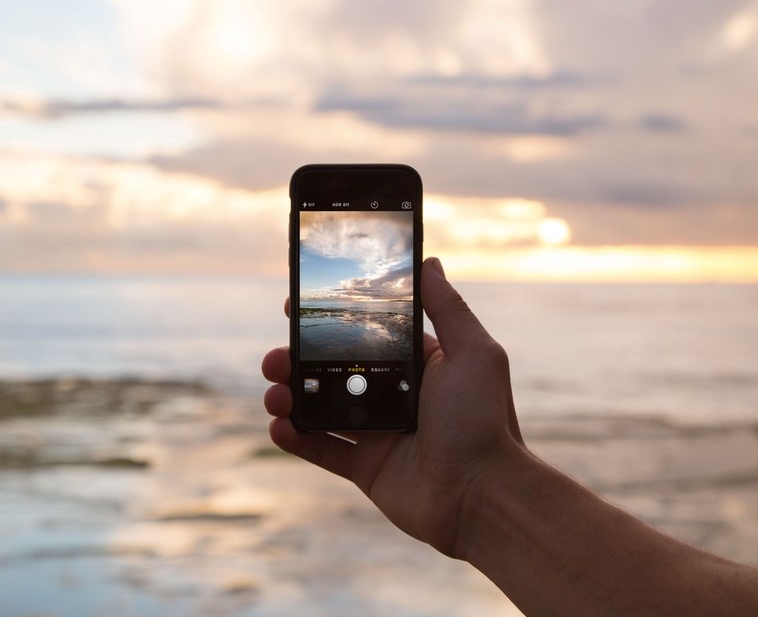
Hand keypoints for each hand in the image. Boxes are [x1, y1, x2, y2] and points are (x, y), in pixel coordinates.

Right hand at [261, 257, 526, 556]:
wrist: (483, 496)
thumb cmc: (484, 420)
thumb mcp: (473, 353)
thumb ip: (447, 307)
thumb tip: (428, 261)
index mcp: (418, 366)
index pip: (365, 335)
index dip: (331, 322)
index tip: (296, 307)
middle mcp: (396, 396)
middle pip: (334, 370)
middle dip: (299, 361)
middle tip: (275, 357)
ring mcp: (379, 433)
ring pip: (321, 408)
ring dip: (290, 397)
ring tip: (273, 393)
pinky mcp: (366, 468)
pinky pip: (322, 450)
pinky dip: (295, 438)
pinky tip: (278, 427)